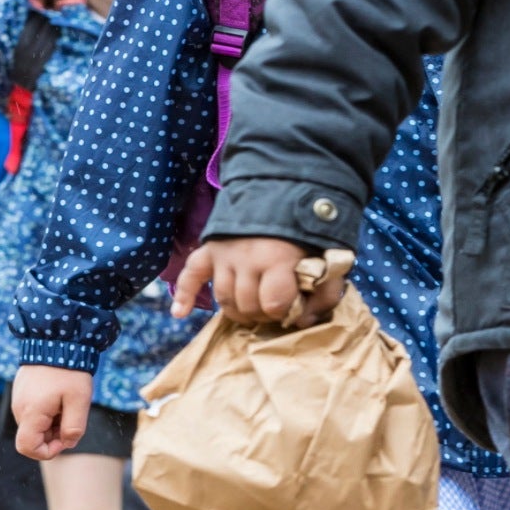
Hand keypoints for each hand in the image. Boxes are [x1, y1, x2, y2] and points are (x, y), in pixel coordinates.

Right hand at [13, 365, 93, 460]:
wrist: (56, 340)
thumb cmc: (69, 371)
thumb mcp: (79, 400)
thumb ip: (74, 427)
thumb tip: (68, 442)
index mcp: (31, 413)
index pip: (27, 448)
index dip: (47, 451)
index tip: (65, 438)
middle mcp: (19, 409)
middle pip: (33, 437)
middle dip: (54, 435)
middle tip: (71, 415)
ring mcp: (18, 399)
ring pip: (34, 425)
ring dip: (52, 422)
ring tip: (66, 403)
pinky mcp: (22, 392)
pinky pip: (33, 412)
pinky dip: (47, 412)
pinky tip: (59, 397)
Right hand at [175, 239, 352, 327]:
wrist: (285, 187)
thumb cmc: (310, 228)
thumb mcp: (330, 256)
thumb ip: (325, 291)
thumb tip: (304, 321)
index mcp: (277, 258)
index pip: (273, 304)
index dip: (285, 312)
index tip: (293, 307)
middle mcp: (245, 258)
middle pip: (247, 305)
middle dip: (263, 314)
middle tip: (275, 309)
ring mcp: (224, 254)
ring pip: (223, 298)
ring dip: (238, 310)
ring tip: (253, 309)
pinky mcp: (211, 249)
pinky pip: (191, 274)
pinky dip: (184, 294)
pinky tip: (180, 313)